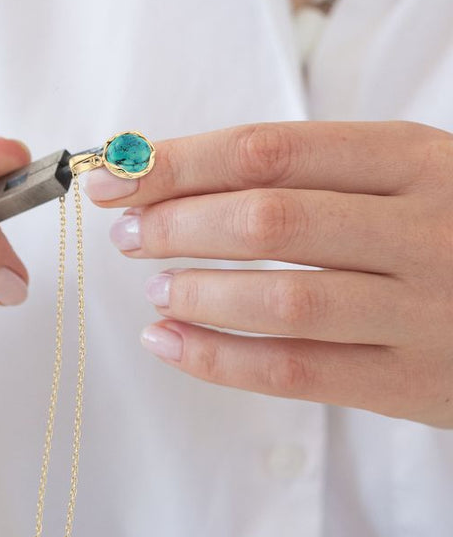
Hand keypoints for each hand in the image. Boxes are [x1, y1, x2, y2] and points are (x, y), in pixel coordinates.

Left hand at [85, 121, 452, 427]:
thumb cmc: (450, 224)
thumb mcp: (401, 174)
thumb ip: (306, 173)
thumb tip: (176, 176)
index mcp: (412, 159)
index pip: (269, 151)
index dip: (180, 163)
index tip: (116, 177)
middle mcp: (423, 229)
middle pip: (268, 219)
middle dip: (177, 225)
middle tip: (127, 235)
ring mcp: (424, 312)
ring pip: (282, 301)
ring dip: (196, 292)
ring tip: (153, 288)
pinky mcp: (414, 385)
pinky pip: (297, 373)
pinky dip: (219, 359)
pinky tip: (171, 342)